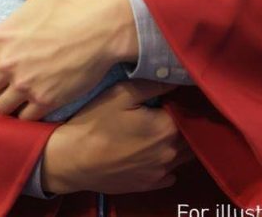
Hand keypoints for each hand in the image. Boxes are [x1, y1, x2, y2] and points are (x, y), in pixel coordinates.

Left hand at [0, 0, 137, 119]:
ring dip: (1, 104)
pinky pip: (24, 119)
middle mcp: (9, 64)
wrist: (107, 26)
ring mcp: (28, 85)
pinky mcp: (47, 100)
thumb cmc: (73, 1)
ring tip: (10, 96)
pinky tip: (30, 102)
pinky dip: (24, 113)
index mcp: (1, 37)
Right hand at [42, 80, 193, 194]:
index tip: (177, 93)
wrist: (72, 160)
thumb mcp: (121, 93)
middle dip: (185, 121)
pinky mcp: (149, 185)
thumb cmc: (95, 122)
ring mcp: (160, 172)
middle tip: (169, 108)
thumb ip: (153, 84)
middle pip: (190, 135)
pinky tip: (154, 150)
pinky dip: (168, 161)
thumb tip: (178, 76)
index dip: (184, 101)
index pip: (189, 112)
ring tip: (162, 127)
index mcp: (166, 128)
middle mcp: (169, 153)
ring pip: (183, 155)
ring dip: (179, 142)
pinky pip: (170, 173)